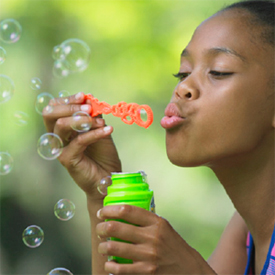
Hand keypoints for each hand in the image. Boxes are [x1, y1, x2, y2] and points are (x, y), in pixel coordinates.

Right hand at [42, 92, 121, 199]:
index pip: (55, 108)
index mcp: (64, 129)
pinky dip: (95, 133)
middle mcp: (58, 138)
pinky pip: (79, 141)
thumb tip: (91, 100)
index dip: (68, 100)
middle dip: (70, 106)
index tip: (84, 96)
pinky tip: (108, 130)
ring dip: (83, 119)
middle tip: (89, 108)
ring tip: (101, 121)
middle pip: (50, 114)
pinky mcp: (67, 159)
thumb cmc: (104, 155)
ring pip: (61, 126)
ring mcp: (61, 149)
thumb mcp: (100, 130)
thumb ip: (94, 117)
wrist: (109, 178)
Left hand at [96, 205, 215, 273]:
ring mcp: (148, 255)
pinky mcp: (146, 271)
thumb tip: (121, 213)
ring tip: (102, 246)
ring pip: (114, 247)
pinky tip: (109, 263)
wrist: (189, 269)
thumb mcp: (163, 227)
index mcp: (156, 222)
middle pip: (116, 227)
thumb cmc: (172, 245)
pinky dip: (110, 265)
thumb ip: (145, 220)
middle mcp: (152, 236)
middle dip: (101, 228)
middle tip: (99, 229)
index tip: (102, 212)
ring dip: (103, 246)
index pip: (127, 210)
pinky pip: (120, 268)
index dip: (110, 210)